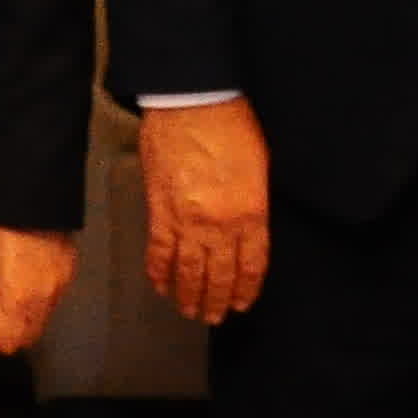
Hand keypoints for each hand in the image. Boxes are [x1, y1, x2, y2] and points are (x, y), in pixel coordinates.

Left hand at [0, 222, 75, 353]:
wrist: (30, 192)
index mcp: (16, 299)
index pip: (4, 343)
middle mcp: (44, 300)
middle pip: (25, 339)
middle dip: (5, 328)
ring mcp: (61, 288)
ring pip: (40, 323)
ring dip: (21, 316)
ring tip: (6, 284)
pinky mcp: (69, 274)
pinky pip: (51, 301)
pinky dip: (36, 299)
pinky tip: (24, 275)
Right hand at [138, 98, 273, 325]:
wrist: (192, 101)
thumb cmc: (231, 124)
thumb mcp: (259, 168)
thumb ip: (254, 204)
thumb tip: (246, 229)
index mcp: (252, 214)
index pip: (252, 266)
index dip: (245, 289)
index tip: (241, 304)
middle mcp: (221, 226)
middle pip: (219, 275)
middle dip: (216, 301)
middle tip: (212, 317)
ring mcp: (187, 220)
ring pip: (188, 271)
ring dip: (188, 295)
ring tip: (189, 311)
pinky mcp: (158, 210)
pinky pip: (158, 251)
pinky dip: (158, 272)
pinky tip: (161, 285)